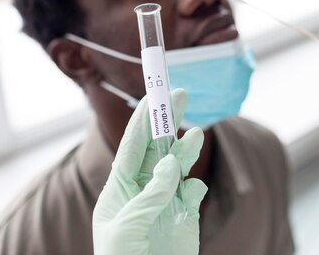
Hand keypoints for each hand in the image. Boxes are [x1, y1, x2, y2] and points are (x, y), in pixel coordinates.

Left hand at [93, 89, 206, 254]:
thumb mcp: (129, 225)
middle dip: (168, 120)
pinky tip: (194, 190)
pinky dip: (197, 185)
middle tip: (179, 94)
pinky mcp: (185, 214)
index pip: (132, 145)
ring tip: (197, 134)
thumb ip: (152, 192)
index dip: (143, 119)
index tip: (153, 94)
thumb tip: (171, 162)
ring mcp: (166, 200)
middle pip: (158, 146)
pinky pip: (194, 190)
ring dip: (187, 148)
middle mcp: (144, 187)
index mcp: (121, 187)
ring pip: (178, 164)